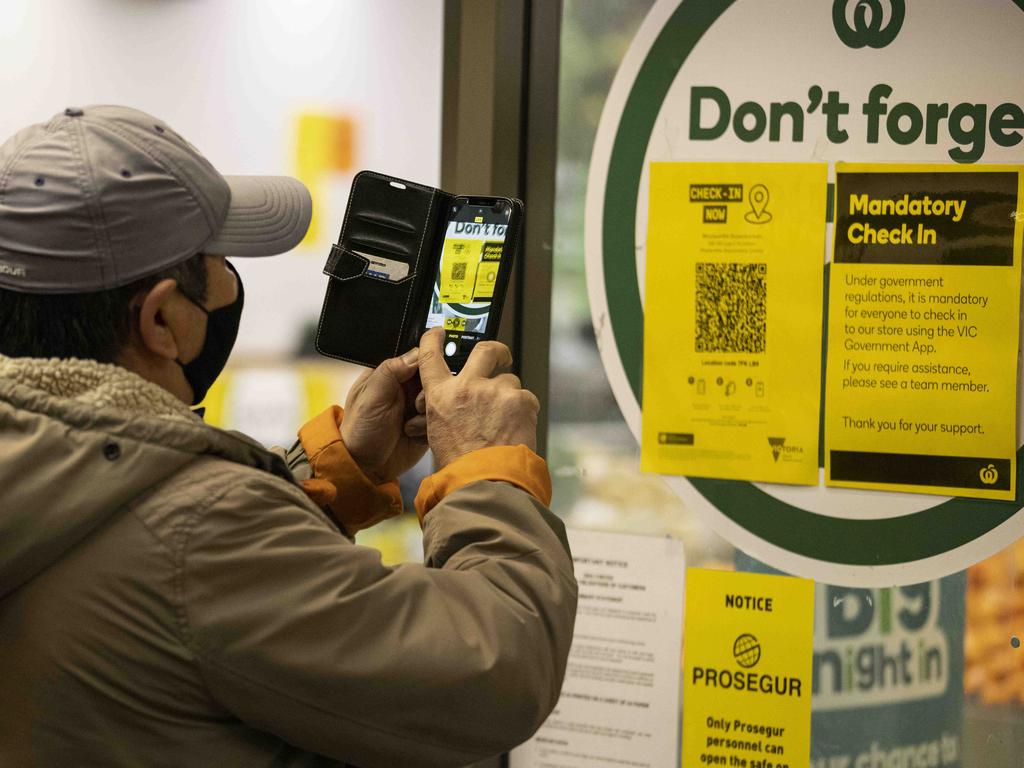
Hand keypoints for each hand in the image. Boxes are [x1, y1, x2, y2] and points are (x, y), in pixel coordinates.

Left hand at [340, 350, 428, 483]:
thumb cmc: (360, 430)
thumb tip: (416, 352)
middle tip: (416, 406)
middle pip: (435, 380)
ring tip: (409, 425)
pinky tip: (414, 434)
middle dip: (430, 395)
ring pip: (441, 401)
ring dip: (429, 414)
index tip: (426, 379)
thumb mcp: (371, 397)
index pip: (419, 359)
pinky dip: (431, 428)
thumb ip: (391, 371)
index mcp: (392, 374)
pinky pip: (442, 421)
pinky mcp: (427, 426)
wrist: (365, 467)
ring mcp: (418, 408)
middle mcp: (407, 388)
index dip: (428, 367)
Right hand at [418, 328, 538, 467]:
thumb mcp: (439, 435)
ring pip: (510, 382)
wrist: (485, 482)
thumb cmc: (462, 467)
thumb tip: (456, 410)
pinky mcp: (521, 399)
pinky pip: (526, 398)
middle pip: (485, 350)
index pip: (431, 357)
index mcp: (442, 396)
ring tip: (506, 424)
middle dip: (496, 351)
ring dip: (510, 397)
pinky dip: (523, 412)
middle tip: (501, 358)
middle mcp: (468, 387)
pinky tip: (516, 431)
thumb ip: (448, 413)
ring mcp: (496, 391)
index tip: (439, 333)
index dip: (433, 340)